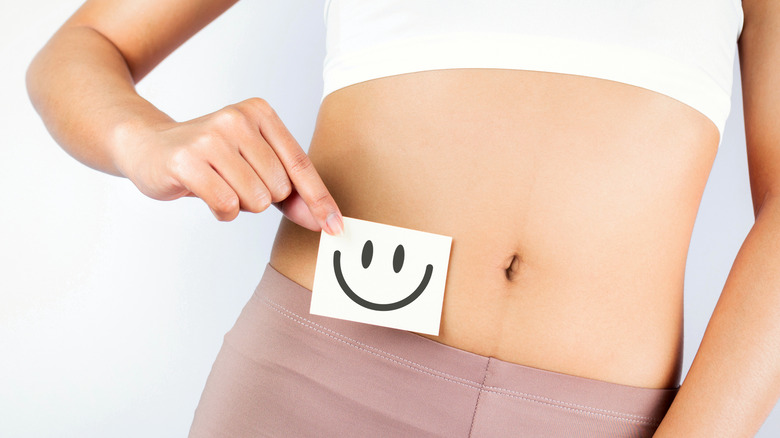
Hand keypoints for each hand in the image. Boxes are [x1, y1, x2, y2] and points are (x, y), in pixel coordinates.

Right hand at [114, 97, 343, 234]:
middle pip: (278, 188)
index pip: (300, 165)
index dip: (320, 201)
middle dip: (261, 198)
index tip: (335, 228)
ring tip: (218, 184)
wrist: (149, 146)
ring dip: (240, 205)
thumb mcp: (255, 165)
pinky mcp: (187, 160)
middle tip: (234, 181)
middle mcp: (237, 119)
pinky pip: (226, 206)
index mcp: (260, 113)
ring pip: (254, 199)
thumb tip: (325, 221)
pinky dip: (221, 211)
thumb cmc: (211, 159)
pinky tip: (205, 192)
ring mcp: (211, 138)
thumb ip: (292, 192)